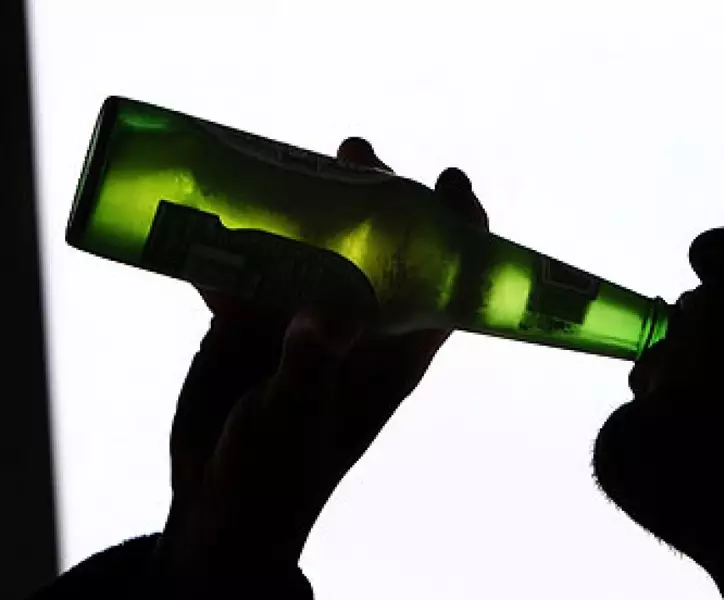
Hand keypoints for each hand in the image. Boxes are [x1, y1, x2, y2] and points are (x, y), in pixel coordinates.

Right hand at [158, 138, 487, 585]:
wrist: (217, 504)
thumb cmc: (275, 477)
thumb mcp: (295, 424)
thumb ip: (310, 370)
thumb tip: (322, 317)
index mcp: (395, 351)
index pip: (446, 282)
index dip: (459, 229)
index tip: (451, 180)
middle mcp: (358, 324)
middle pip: (383, 246)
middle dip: (376, 194)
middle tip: (356, 152)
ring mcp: (305, 318)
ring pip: (318, 245)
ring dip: (306, 202)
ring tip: (288, 161)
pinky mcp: (253, 320)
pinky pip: (250, 266)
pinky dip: (236, 239)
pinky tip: (217, 212)